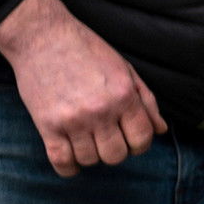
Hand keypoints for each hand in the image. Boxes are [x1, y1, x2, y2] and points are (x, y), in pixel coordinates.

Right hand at [0, 0, 165, 175]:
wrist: (42, 37)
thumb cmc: (87, 50)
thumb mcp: (125, 69)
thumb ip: (146, 101)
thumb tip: (161, 130)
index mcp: (124, 95)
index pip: (143, 139)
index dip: (140, 144)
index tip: (130, 139)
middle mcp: (101, 110)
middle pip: (117, 155)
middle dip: (116, 151)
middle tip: (107, 138)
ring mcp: (73, 120)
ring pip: (90, 160)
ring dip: (90, 155)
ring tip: (86, 139)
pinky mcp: (47, 125)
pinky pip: (62, 162)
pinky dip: (68, 167)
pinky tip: (70, 156)